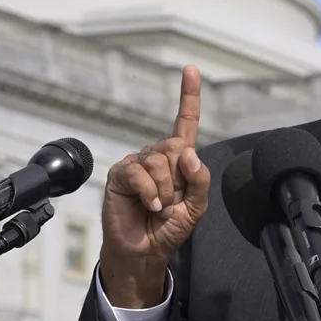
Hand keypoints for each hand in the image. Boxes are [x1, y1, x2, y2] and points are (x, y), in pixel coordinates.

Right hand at [99, 65, 210, 307]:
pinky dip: (150, 192)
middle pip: (175, 147)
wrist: (145, 251)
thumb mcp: (196, 207)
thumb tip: (189, 153)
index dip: (189, 96)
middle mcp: (157, 156)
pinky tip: (150, 205)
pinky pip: (139, 174)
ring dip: (165, 191)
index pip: (184, 122)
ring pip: (159, 162)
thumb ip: (199, 180)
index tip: (191, 69)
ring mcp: (138, 164)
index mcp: (178, 160)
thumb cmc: (170, 228)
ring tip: (160, 208)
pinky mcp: (120, 175)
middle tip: (172, 202)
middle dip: (179, 180)